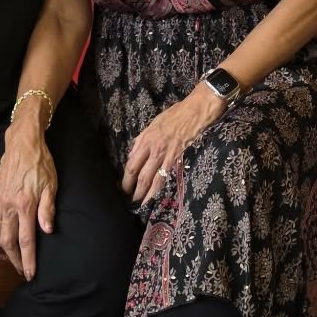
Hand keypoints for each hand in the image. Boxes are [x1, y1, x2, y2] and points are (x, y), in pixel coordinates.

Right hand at [0, 123, 57, 280]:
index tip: (30, 274)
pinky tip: (1, 235)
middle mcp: (8, 206)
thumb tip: (47, 231)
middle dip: (14, 259)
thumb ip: (47, 210)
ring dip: (4, 247)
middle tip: (21, 269)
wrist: (22, 144)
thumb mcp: (51, 185)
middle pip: (8, 241)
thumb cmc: (41, 164)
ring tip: (13, 255)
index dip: (28, 260)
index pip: (26, 241)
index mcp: (25, 205)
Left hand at [122, 92, 220, 206]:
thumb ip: (142, 140)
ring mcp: (164, 155)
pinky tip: (156, 197)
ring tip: (140, 204)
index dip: (125, 178)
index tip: (122, 187)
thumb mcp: (153, 124)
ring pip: (150, 179)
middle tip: (128, 200)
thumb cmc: (175, 115)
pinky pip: (165, 177)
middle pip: (138, 174)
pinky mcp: (176, 158)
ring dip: (144, 194)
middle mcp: (152, 149)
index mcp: (145, 140)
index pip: (130, 163)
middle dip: (131, 189)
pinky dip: (159, 189)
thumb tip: (132, 154)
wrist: (194, 111)